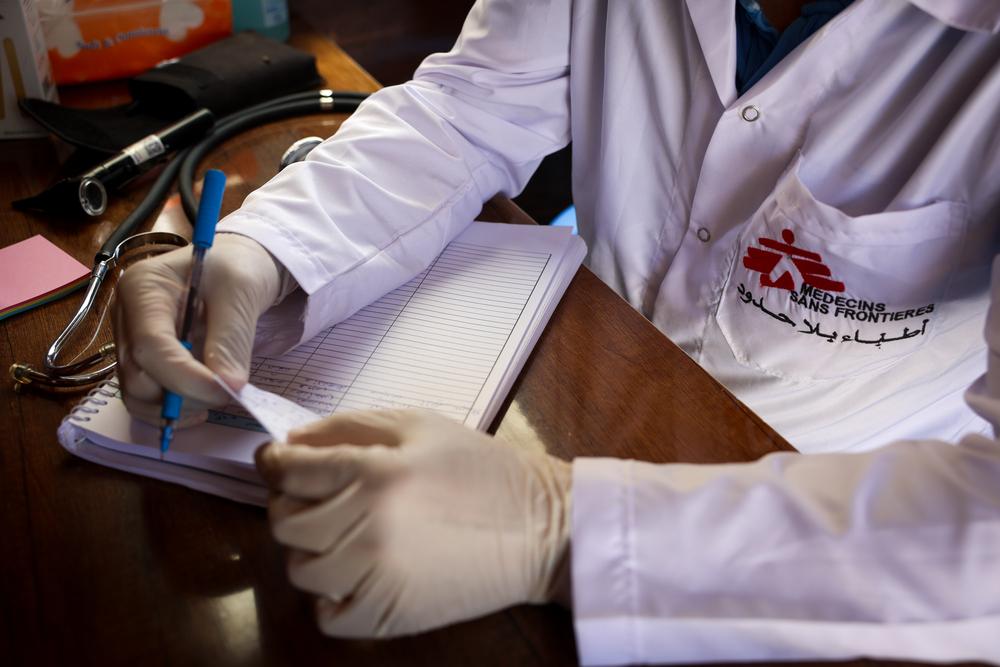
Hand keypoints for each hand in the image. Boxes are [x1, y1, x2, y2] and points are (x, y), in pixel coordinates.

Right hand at [113, 233, 286, 423]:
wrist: (233, 267)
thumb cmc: (235, 268)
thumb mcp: (241, 290)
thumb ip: (232, 338)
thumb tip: (228, 387)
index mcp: (142, 288)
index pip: (149, 346)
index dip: (185, 378)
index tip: (225, 391)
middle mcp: (125, 316)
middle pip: (137, 377)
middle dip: (183, 395)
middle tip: (226, 392)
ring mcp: (129, 341)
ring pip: (138, 395)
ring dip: (178, 408)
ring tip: (216, 395)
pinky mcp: (140, 361)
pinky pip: (146, 399)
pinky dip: (172, 411)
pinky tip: (201, 404)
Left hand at [255, 409, 572, 637]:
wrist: (540, 529)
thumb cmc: (481, 469)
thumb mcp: (420, 425)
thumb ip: (350, 426)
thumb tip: (291, 442)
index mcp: (372, 472)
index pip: (285, 470)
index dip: (274, 462)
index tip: (280, 463)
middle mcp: (364, 526)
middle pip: (283, 521)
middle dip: (292, 502)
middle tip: (321, 496)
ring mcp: (373, 577)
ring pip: (299, 569)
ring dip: (312, 549)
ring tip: (346, 534)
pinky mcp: (386, 616)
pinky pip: (324, 614)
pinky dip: (331, 595)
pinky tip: (358, 572)